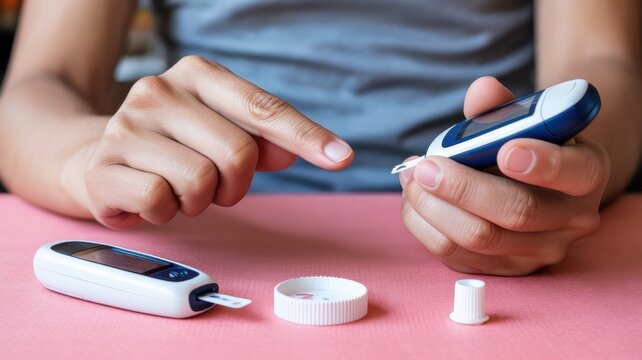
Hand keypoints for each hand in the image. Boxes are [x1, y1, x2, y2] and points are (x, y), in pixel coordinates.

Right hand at [85, 55, 352, 228]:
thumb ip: (263, 139)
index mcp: (197, 74)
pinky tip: (154, 198)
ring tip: (180, 188)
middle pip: (239, 153)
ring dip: (201, 200)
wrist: (96, 158)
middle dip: (236, 183)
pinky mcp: (104, 165)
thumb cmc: (174, 146)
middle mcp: (159, 90)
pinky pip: (161, 202)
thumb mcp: (221, 133)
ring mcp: (126, 126)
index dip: (306, 136)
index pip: (263, 108)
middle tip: (213, 184)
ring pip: (201, 182)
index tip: (342, 158)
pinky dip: (168, 211)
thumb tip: (298, 151)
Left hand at [399, 77, 609, 275]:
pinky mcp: (504, 269)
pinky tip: (414, 198)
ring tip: (412, 176)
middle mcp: (571, 220)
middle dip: (462, 188)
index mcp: (586, 174)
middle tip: (424, 166)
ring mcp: (539, 251)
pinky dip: (425, 225)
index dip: (543, 163)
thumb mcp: (523, 121)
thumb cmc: (526, 145)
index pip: (576, 173)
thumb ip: (501, 106)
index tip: (505, 150)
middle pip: (517, 212)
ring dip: (433, 207)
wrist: (536, 186)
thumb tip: (482, 90)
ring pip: (479, 238)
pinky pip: (455, 254)